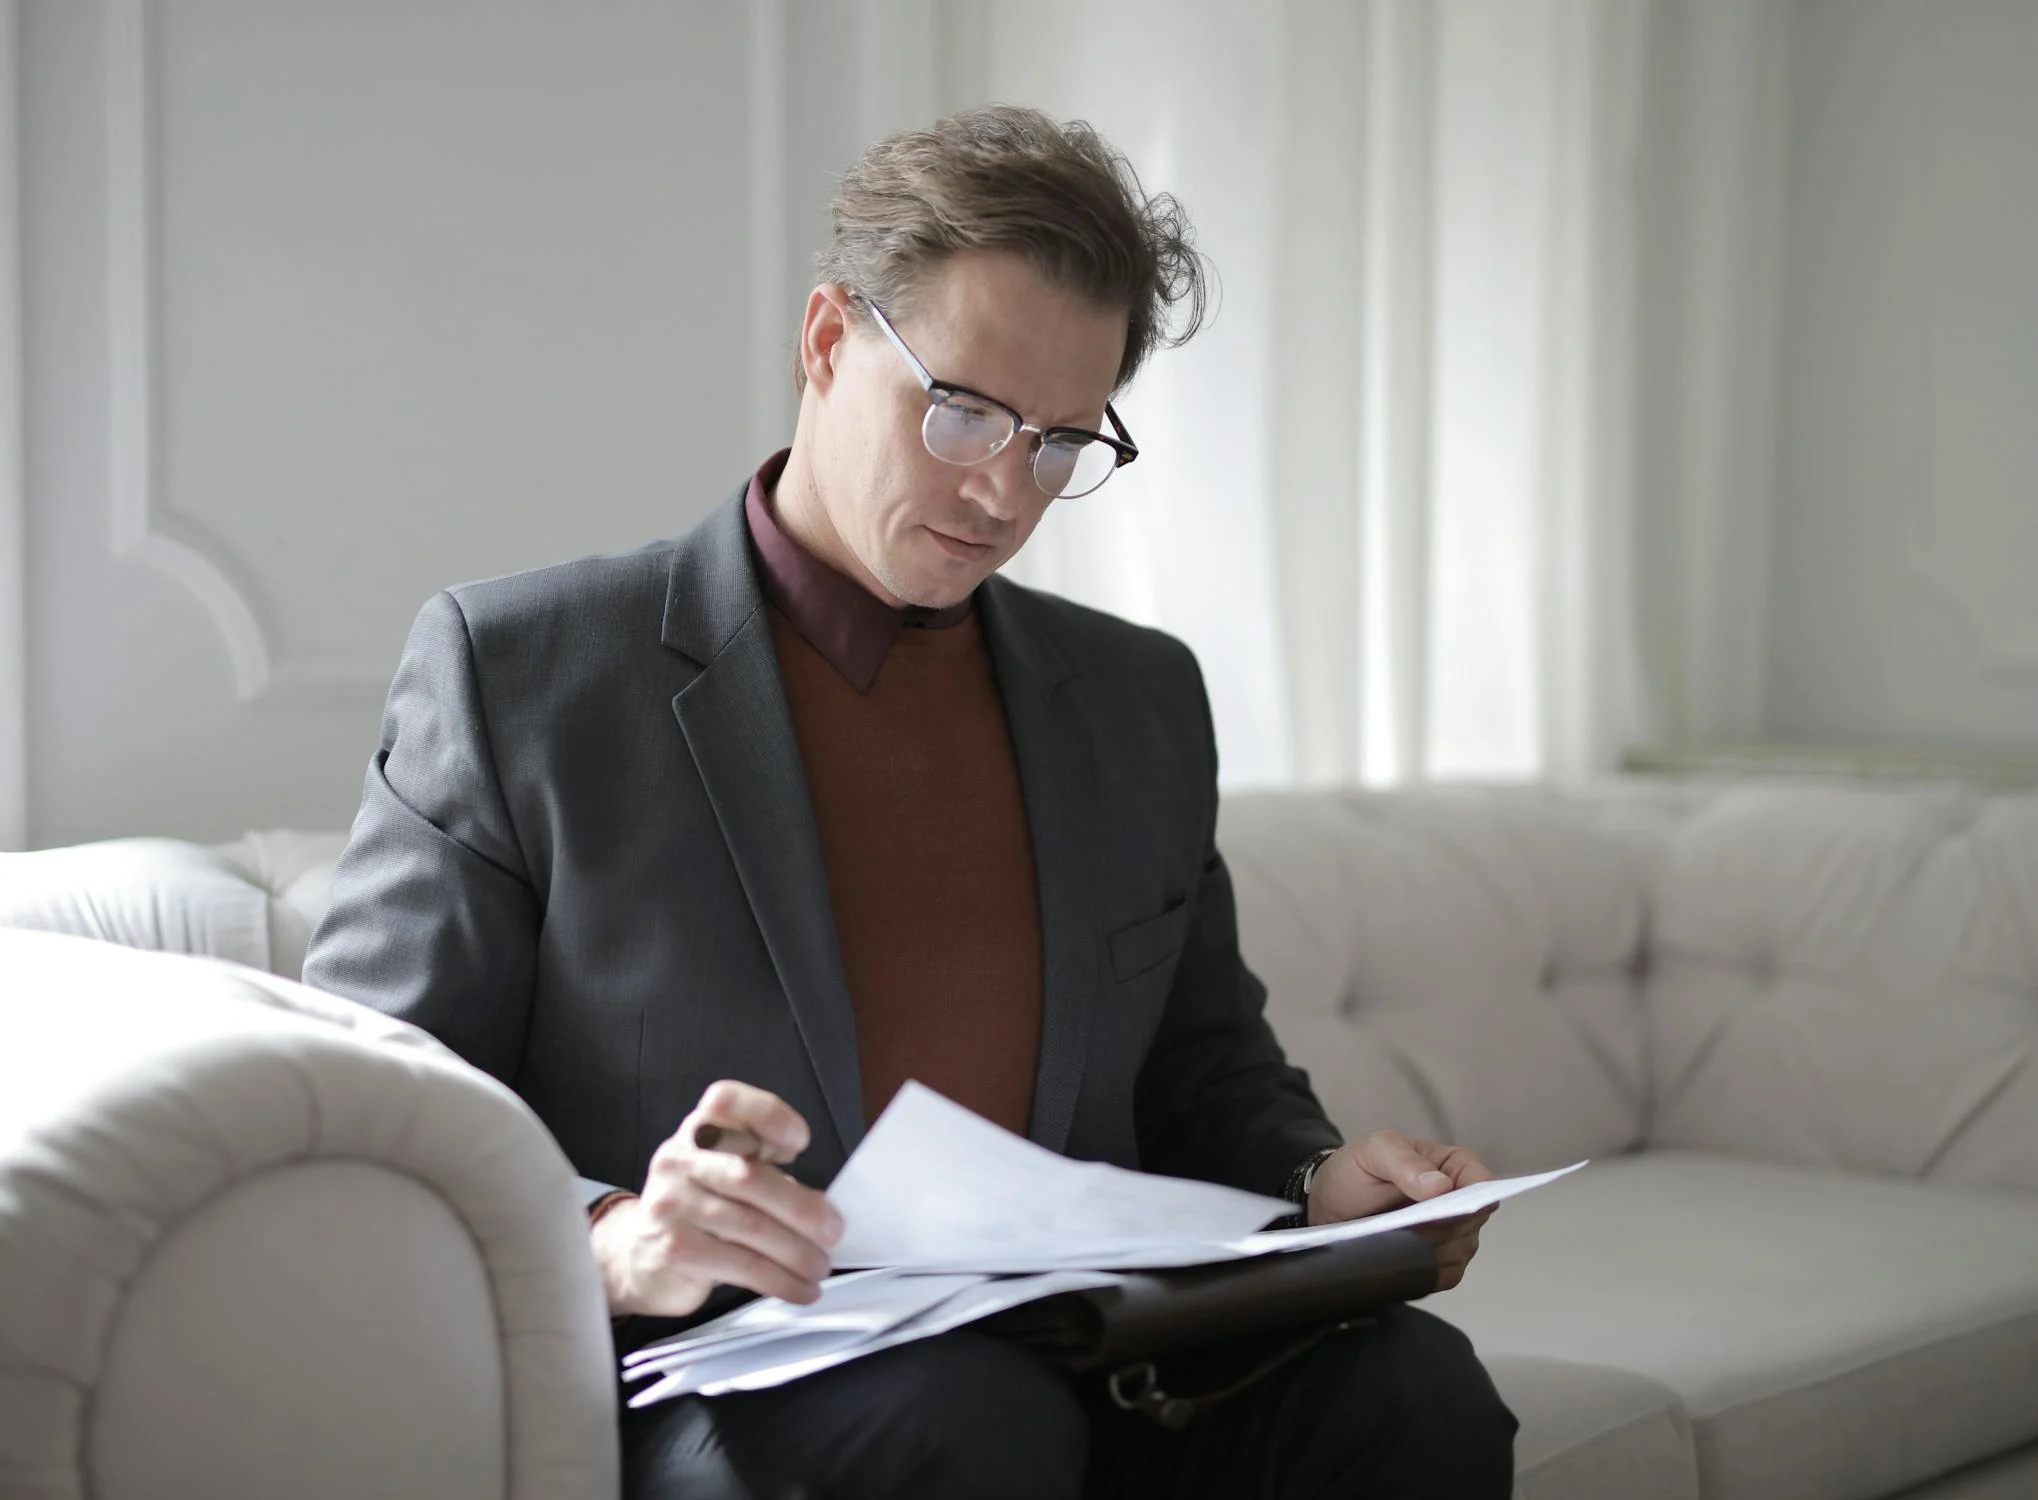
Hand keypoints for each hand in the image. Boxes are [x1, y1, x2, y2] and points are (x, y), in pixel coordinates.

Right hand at [591, 1080, 844, 1318]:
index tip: (800, 1142)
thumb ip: (765, 1172)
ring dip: (797, 1253)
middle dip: (801, 1208)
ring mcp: (671, 1204)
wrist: (636, 1254)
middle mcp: (680, 1160)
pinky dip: (779, 1280)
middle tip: (833, 1230)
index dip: (766, 1115)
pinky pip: (740, 1265)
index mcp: (700, 1131)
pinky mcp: (674, 1249)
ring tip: (820, 1266)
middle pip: (748, 1175)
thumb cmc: (699, 1207)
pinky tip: (800, 1288)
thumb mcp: (724, 1172)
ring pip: (750, 1226)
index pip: (725, 1101)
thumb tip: (822, 1206)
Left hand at [1306, 1131, 1495, 1293]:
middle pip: (1472, 1220)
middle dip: (1441, 1224)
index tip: (1448, 1206)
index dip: (1473, 1194)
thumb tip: (1441, 1186)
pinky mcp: (1440, 1265)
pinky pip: (1447, 1274)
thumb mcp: (1374, 1152)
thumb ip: (1405, 1162)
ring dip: (1430, 1248)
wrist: (1331, 1206)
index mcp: (1452, 1166)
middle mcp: (1460, 1202)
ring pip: (1461, 1250)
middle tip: (1405, 1223)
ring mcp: (1454, 1236)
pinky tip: (1400, 1259)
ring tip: (1395, 1238)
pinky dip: (1426, 1270)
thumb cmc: (1357, 1172)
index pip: (1480, 1179)